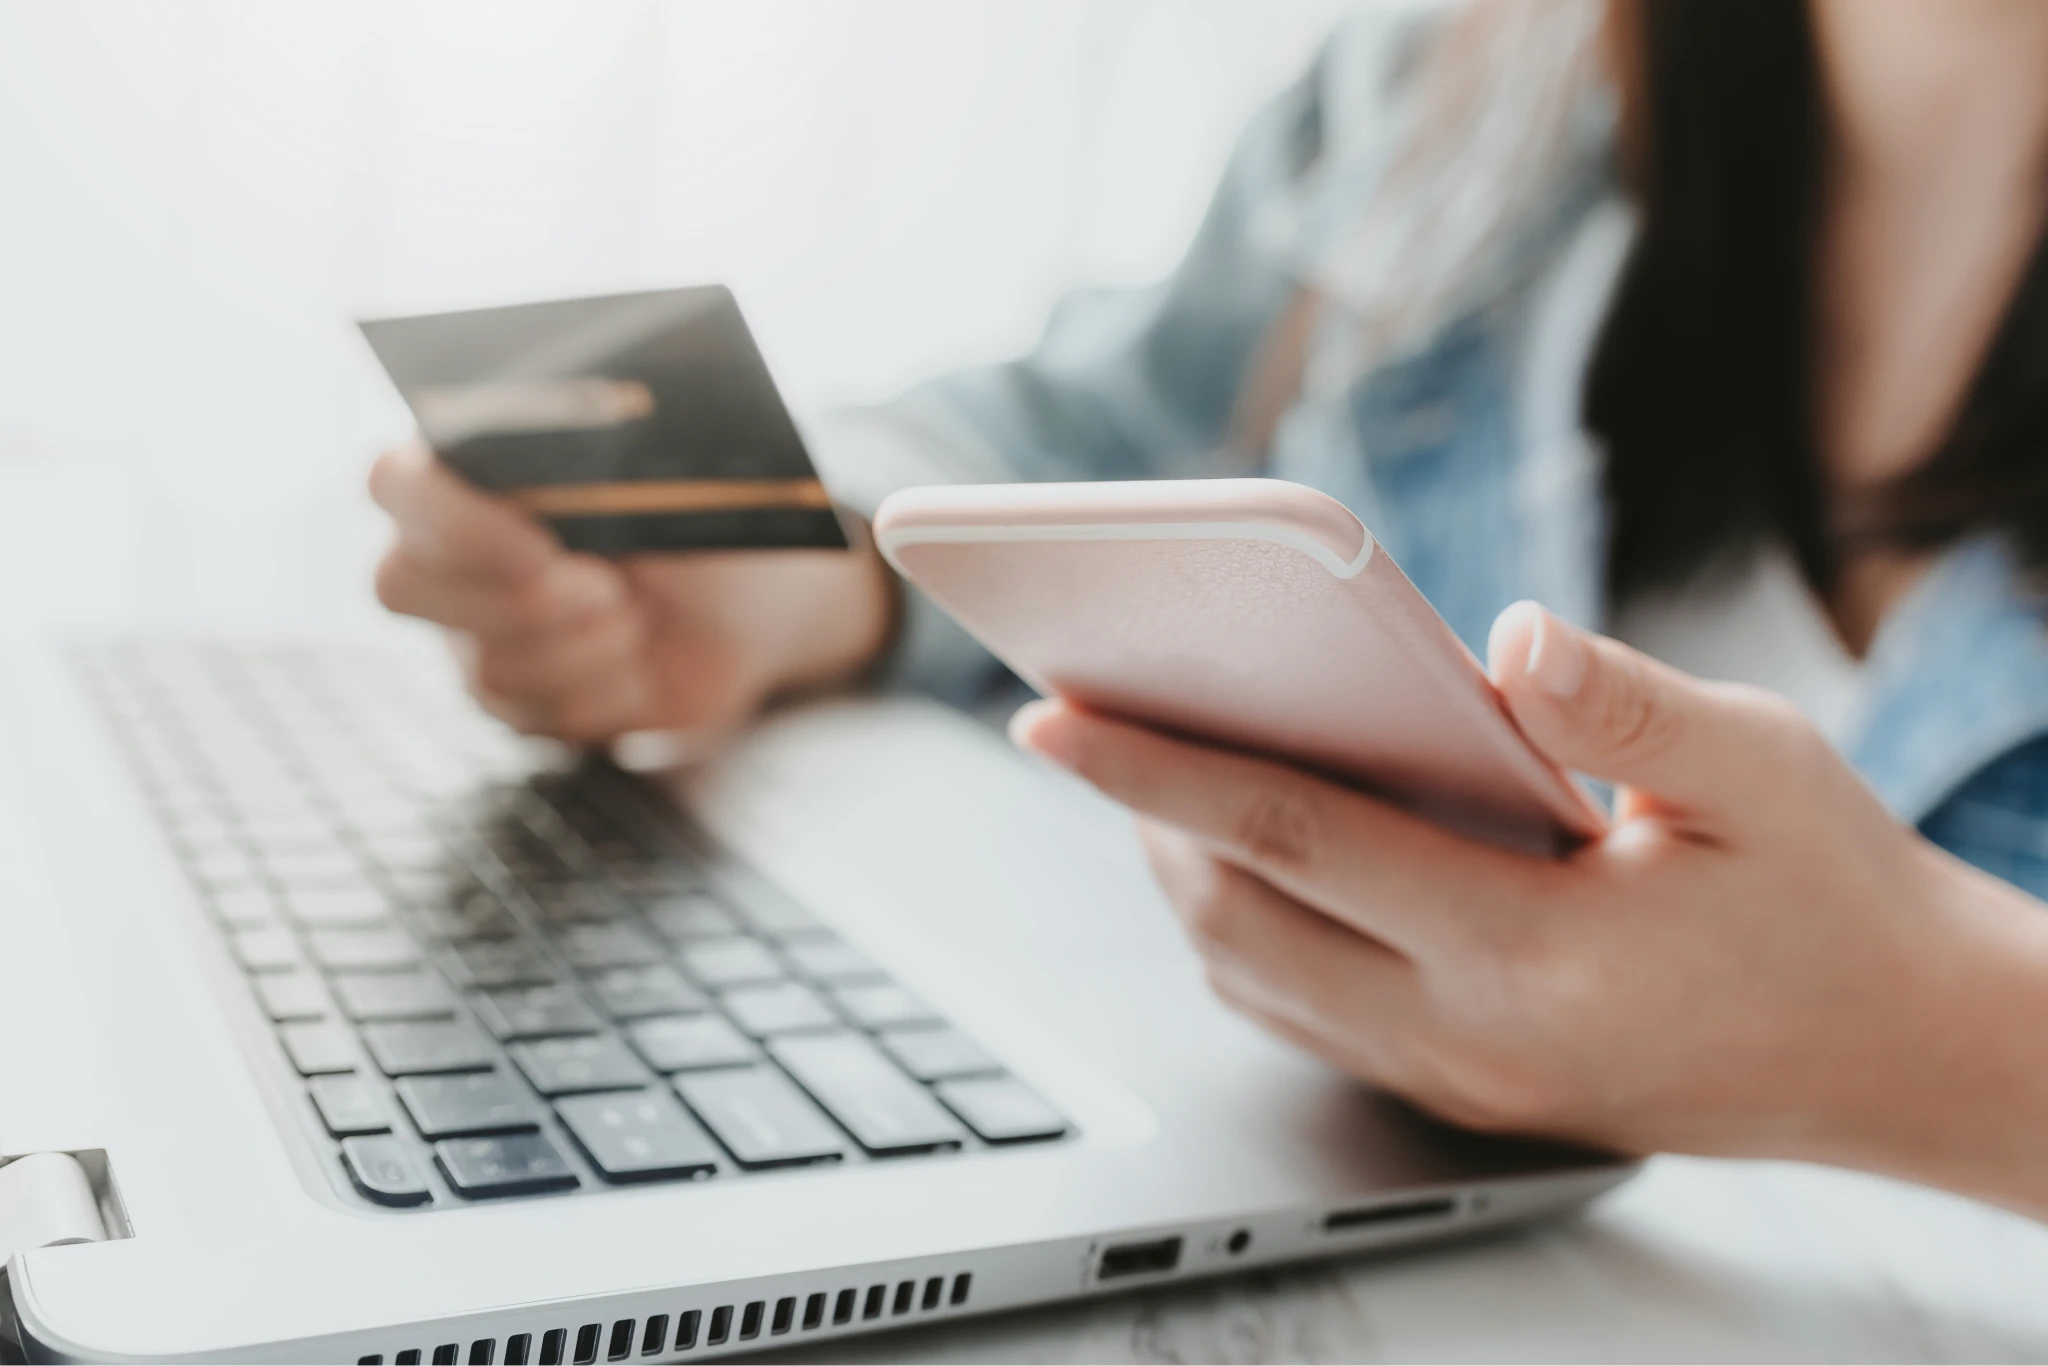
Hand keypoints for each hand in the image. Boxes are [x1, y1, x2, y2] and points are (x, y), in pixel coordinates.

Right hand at [368, 444, 895, 742]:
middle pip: (403, 583)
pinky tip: (640, 661)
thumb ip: (597, 463)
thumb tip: (565, 482)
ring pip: (483, 661)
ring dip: (584, 644)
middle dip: (519, 600)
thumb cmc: (699, 513)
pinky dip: (606, 690)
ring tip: (639, 613)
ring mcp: (473, 630)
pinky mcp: (516, 699)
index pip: (396, 483)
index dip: (452, 522)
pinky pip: (532, 714)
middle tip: (608, 589)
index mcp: (469, 468)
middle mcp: (450, 551)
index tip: (537, 548)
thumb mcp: (660, 472)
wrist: (750, 599)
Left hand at [1012, 601, 2047, 1212]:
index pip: (1294, 837)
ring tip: (1151, 777)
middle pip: (1237, 923)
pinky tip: (1255, 857)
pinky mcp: (1469, 1090)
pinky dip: (1252, 933)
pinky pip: (1310, 1015)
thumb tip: (1504, 634)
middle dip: (1140, 822)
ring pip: (1257, 985)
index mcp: (1532, 950)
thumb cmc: (1839, 901)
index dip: (1156, 768)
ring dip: (1187, 882)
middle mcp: (1472, 1034)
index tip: (1049, 714)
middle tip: (1084, 720)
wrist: (1905, 1052)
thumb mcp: (1763, 770)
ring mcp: (1462, 1079)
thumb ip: (1621, 703)